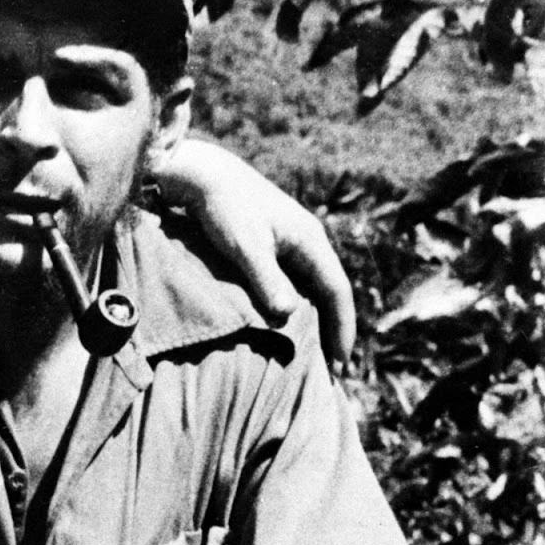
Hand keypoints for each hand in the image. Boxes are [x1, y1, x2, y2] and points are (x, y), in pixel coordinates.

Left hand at [157, 140, 354, 367]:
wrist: (202, 174)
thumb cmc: (223, 209)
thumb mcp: (244, 246)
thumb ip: (266, 280)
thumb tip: (288, 316)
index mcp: (310, 240)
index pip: (337, 291)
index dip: (342, 328)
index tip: (340, 363)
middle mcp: (307, 240)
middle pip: (330, 292)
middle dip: (333, 330)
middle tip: (333, 370)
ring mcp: (290, 240)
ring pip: (312, 287)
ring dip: (316, 319)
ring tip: (314, 354)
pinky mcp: (271, 242)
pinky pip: (294, 280)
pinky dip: (296, 305)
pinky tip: (287, 324)